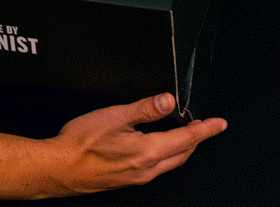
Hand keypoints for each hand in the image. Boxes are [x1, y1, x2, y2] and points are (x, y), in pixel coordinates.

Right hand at [49, 92, 227, 194]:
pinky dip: (166, 153)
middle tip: (205, 126)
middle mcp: (146, 169)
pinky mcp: (126, 179)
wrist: (60, 168)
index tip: (219, 124)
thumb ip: (145, 108)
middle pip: (182, 154)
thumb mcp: (115, 116)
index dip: (205, 130)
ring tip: (185, 133)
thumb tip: (169, 100)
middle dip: (196, 139)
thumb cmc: (82, 143)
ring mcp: (136, 177)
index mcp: (148, 152)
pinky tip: (156, 146)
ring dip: (182, 147)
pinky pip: (156, 167)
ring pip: (170, 162)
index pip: (186, 139)